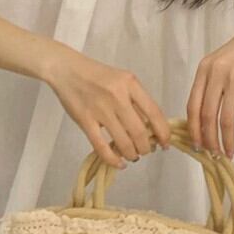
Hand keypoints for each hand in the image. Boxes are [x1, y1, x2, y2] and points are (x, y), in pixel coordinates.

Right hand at [43, 44, 171, 168]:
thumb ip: (136, 100)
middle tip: (146, 151)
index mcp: (131, 83)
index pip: (154, 112)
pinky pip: (101, 146)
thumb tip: (151, 127)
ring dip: (131, 154)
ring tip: (133, 156)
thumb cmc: (98, 75)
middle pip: (139, 131)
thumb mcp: (123, 80)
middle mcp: (118, 96)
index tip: (165, 144)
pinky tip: (118, 163)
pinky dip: (112, 159)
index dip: (163, 132)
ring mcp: (101, 109)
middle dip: (146, 147)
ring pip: (123, 141)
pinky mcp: (85, 120)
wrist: (67, 69)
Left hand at [186, 18, 233, 158]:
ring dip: (227, 139)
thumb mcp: (220, 62)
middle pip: (207, 115)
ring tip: (230, 151)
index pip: (192, 105)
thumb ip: (210, 84)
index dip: (194, 129)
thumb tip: (204, 119)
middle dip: (209, 139)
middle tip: (214, 153)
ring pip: (226, 118)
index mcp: (204, 69)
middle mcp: (216, 72)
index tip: (197, 145)